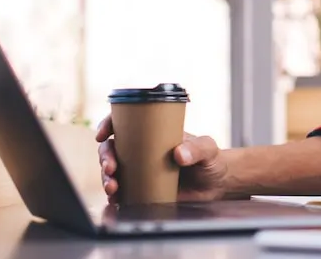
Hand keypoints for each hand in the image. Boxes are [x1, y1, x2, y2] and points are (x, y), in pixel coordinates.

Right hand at [95, 115, 228, 203]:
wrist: (217, 184)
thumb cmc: (211, 159)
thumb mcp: (208, 148)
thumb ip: (197, 149)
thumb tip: (179, 155)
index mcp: (153, 134)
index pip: (125, 123)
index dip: (109, 124)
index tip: (103, 134)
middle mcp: (142, 150)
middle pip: (113, 148)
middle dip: (105, 156)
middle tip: (110, 167)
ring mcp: (140, 170)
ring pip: (113, 170)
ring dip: (106, 177)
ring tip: (113, 187)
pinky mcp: (143, 190)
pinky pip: (122, 191)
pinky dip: (114, 195)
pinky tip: (116, 198)